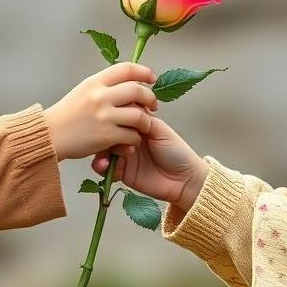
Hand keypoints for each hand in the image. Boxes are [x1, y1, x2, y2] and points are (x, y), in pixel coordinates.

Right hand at [45, 63, 159, 160]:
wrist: (49, 136)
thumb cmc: (66, 115)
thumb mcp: (83, 91)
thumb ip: (104, 87)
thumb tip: (128, 83)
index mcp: (95, 82)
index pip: (126, 69)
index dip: (144, 72)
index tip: (152, 78)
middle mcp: (100, 96)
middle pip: (137, 90)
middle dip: (150, 98)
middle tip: (153, 105)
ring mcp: (104, 116)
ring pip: (139, 115)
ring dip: (145, 122)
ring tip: (143, 126)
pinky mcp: (105, 136)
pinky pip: (131, 135)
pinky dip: (135, 139)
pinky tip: (130, 141)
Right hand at [90, 115, 207, 210]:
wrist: (184, 179)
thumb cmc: (176, 152)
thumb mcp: (159, 129)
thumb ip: (141, 119)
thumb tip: (125, 108)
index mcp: (138, 126)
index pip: (119, 116)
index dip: (115, 115)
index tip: (114, 116)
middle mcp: (129, 139)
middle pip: (108, 133)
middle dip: (105, 134)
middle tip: (112, 138)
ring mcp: (124, 156)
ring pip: (103, 150)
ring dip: (102, 152)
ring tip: (109, 156)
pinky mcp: (121, 173)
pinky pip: (104, 169)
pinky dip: (102, 166)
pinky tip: (105, 166)